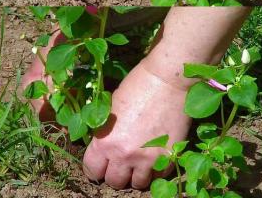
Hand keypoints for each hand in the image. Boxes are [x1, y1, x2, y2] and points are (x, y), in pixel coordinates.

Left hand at [82, 57, 191, 188]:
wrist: (169, 79)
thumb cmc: (138, 85)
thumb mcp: (111, 109)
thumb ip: (105, 134)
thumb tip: (104, 148)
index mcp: (105, 142)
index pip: (92, 171)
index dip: (97, 168)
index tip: (103, 165)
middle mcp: (124, 155)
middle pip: (115, 181)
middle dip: (118, 173)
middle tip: (124, 162)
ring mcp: (148, 158)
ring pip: (138, 183)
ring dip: (138, 174)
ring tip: (142, 161)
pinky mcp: (169, 156)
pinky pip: (160, 175)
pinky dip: (157, 169)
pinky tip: (157, 156)